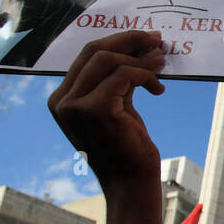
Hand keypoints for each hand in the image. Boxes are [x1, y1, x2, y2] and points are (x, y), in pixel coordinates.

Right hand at [48, 30, 165, 189]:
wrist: (131, 183)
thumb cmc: (127, 147)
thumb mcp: (118, 106)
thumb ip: (118, 79)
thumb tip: (141, 47)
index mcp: (62, 99)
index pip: (87, 55)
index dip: (118, 41)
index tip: (145, 39)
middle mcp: (62, 101)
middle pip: (94, 50)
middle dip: (129, 40)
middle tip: (157, 41)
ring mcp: (74, 106)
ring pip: (107, 59)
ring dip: (140, 58)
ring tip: (161, 63)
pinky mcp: (95, 109)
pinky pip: (123, 75)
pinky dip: (145, 75)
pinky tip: (158, 89)